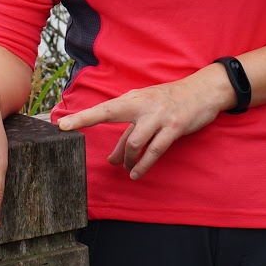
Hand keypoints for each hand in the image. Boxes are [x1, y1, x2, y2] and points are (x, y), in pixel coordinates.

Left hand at [56, 65, 233, 179]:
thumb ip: (129, 132)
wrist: (202, 91)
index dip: (82, 116)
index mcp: (133, 99)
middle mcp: (142, 105)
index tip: (62, 124)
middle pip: (109, 113)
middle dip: (86, 120)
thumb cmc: (170, 101)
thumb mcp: (146, 110)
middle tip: (67, 132)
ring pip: (134, 141)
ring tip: (125, 168)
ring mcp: (158, 116)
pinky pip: (154, 151)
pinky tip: (135, 174)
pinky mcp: (174, 128)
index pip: (104, 108)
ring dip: (126, 159)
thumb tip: (113, 157)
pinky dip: (143, 165)